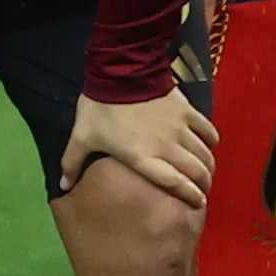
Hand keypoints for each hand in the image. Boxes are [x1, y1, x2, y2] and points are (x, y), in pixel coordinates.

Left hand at [59, 91, 216, 205]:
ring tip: (206, 172)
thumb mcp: (82, 136)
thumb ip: (73, 162)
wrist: (119, 72)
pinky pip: (208, 131)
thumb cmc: (100, 108)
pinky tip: (209, 145)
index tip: (198, 204)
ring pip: (204, 154)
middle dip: (203, 184)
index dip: (190, 196)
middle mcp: (167, 147)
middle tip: (203, 190)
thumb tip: (64, 186)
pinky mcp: (188, 112)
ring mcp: (180, 129)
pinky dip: (211, 141)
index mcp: (143, 158)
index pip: (175, 183)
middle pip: (196, 172)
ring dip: (208, 166)